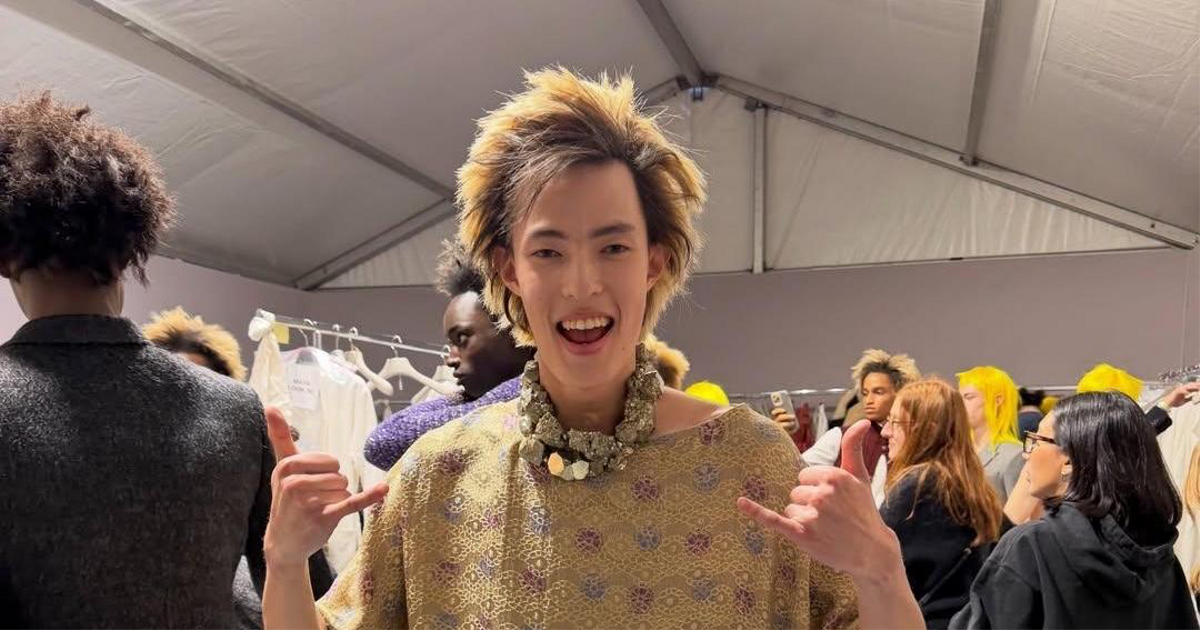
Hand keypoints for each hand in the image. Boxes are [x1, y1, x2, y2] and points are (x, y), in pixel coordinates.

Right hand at [262, 407, 387, 567]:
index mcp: (286, 467)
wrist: (284, 542)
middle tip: (313, 501)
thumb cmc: (286, 500)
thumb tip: (270, 406)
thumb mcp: (281, 468)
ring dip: (337, 500)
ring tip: (317, 510)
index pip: (329, 461)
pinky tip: (383, 489)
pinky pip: (351, 502)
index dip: (326, 473)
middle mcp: (294, 483)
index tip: (309, 486)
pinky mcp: (323, 517)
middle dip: (332, 487)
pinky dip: (369, 496)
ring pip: (344, 488)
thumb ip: (280, 437)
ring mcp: (308, 502)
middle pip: (338, 474)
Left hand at [737, 420, 901, 581]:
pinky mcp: (802, 534)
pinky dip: (756, 512)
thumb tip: (863, 421)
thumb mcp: (860, 477)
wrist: (872, 552)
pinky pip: (774, 519)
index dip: (816, 488)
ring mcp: (812, 515)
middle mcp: (822, 494)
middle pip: (796, 492)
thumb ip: (853, 448)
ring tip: (825, 529)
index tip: (833, 501)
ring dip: (802, 519)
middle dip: (809, 504)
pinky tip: (741, 503)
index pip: (804, 476)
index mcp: (833, 476)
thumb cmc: (864, 512)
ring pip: (790, 508)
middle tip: (831, 518)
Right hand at [1163, 382, 1199, 407]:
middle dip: (1196, 385)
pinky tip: (1189, 393)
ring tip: (1197, 387)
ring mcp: (1179, 390)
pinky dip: (1185, 392)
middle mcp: (1182, 389)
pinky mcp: (1176, 392)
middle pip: (1190, 385)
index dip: (1197, 386)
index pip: (1192, 387)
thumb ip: (1189, 398)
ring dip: (1192, 387)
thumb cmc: (1175, 402)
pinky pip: (1182, 391)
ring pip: (1187, 387)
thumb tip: (1193, 397)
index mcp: (1184, 390)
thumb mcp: (1184, 400)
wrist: (1167, 403)